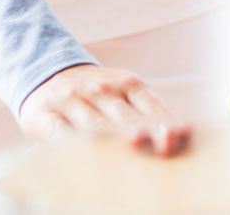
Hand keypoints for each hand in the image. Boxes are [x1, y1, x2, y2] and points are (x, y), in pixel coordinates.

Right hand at [19, 64, 191, 156]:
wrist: (49, 75)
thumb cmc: (99, 95)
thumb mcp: (124, 93)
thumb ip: (147, 112)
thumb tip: (183, 135)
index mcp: (126, 83)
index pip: (149, 104)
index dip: (164, 121)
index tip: (178, 136)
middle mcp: (101, 89)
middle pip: (125, 115)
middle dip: (144, 129)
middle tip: (162, 143)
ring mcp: (73, 100)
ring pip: (93, 123)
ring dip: (112, 136)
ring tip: (131, 143)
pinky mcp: (46, 114)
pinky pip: (57, 130)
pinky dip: (69, 142)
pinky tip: (79, 152)